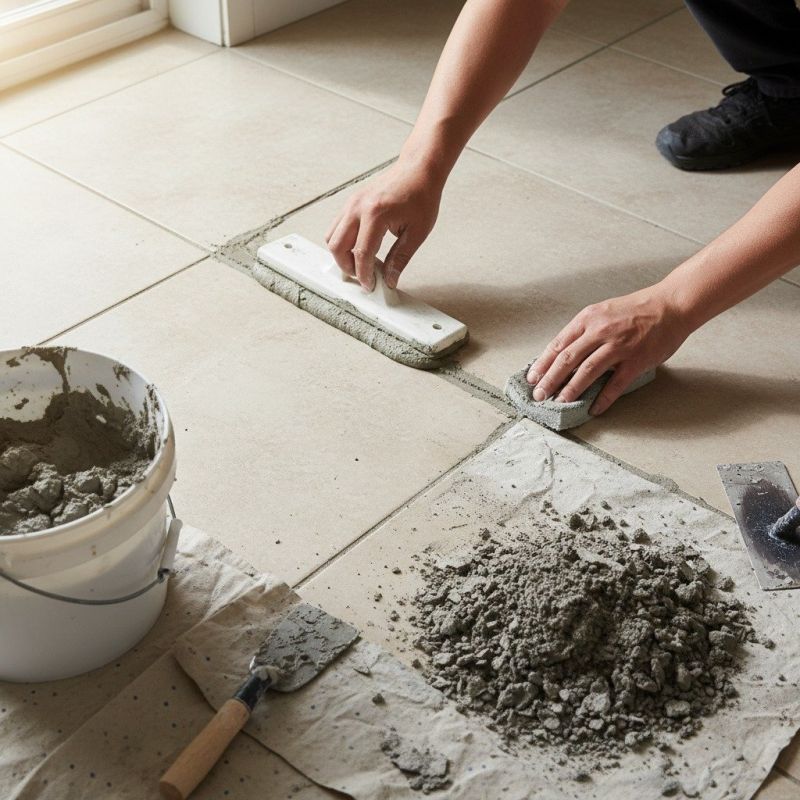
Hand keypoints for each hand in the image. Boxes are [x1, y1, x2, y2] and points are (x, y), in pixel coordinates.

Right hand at [325, 158, 442, 290]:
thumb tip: (390, 279)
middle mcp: (358, 207)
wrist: (418, 169)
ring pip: (332, 236)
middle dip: (347, 267)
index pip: (361, 254)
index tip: (370, 285)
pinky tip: (360, 248)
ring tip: (360, 263)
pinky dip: (343, 241)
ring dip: (342, 254)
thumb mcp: (417, 232)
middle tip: (362, 276)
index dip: (364, 274)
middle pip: (337, 246)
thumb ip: (400, 258)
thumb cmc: (421, 195)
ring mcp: (351, 203)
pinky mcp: (351, 202)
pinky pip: (337, 226)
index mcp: (376, 215)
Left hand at [527, 285, 692, 414]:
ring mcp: (619, 346)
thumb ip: (584, 331)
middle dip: (550, 379)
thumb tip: (563, 355)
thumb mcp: (603, 312)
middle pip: (567, 359)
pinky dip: (603, 399)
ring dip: (571, 389)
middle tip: (539, 395)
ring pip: (587, 371)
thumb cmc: (636, 310)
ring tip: (560, 402)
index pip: (558, 344)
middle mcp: (600, 331)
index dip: (542, 363)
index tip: (532, 378)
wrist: (671, 305)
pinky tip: (593, 409)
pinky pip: (615, 384)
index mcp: (588, 318)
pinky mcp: (636, 360)